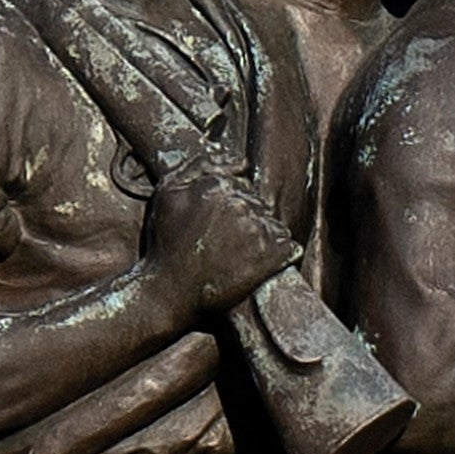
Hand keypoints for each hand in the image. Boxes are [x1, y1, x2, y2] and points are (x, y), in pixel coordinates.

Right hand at [143, 165, 299, 313]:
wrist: (169, 292)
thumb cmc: (165, 244)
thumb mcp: (168, 193)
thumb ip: (200, 166)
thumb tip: (241, 161)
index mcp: (217, 184)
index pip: (239, 185)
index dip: (226, 208)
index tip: (213, 227)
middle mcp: (240, 203)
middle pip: (256, 203)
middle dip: (244, 221)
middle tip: (222, 244)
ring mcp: (258, 229)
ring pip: (272, 223)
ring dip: (260, 238)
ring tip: (236, 256)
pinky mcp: (273, 256)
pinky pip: (289, 246)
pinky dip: (278, 255)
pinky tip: (256, 265)